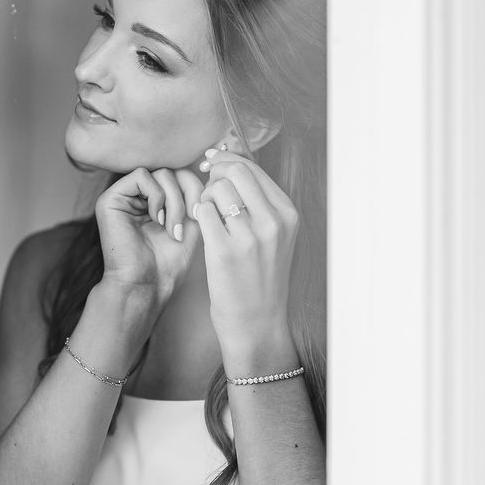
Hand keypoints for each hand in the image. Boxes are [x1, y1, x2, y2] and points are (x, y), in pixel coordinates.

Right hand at [95, 166, 203, 310]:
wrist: (145, 286)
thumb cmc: (167, 263)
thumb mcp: (191, 222)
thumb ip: (194, 194)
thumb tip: (200, 170)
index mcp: (154, 202)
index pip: (179, 176)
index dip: (194, 190)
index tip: (198, 216)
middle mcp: (137, 197)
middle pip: (171, 171)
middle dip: (185, 195)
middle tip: (184, 224)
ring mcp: (123, 197)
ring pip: (159, 173)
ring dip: (173, 200)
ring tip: (171, 227)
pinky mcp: (110, 199)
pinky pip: (141, 176)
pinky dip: (156, 195)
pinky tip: (156, 218)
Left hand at [193, 151, 299, 357]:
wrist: (257, 322)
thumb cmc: (260, 277)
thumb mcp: (274, 236)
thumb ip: (259, 202)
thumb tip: (228, 164)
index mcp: (287, 215)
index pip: (253, 168)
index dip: (227, 161)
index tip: (213, 166)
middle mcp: (273, 222)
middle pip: (235, 171)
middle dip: (214, 174)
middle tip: (207, 190)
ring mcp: (250, 237)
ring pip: (216, 190)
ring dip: (204, 197)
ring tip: (207, 215)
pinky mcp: (225, 251)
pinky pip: (202, 212)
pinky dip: (197, 215)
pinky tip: (201, 228)